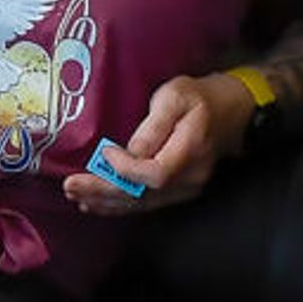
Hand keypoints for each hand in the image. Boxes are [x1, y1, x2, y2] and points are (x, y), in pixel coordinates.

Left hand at [64, 73, 255, 210]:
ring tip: (76, 196)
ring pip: (143, 203)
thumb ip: (154, 125)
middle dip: (103, 192)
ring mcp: (187, 187)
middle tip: (70, 186)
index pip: (155, 174)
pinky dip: (120, 205)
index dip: (126, 169)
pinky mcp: (179, 189)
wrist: (232, 109)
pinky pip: (147, 202)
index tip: (105, 153)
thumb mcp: (175, 97)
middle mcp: (190, 177)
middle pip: (144, 195)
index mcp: (190, 150)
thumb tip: (130, 152)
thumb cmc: (200, 97)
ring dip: (107, 202)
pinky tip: (97, 204)